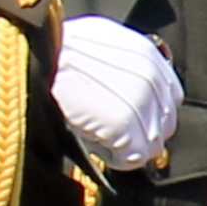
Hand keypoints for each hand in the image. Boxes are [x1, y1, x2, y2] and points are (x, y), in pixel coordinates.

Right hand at [51, 14, 183, 172]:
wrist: (36, 58)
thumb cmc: (58, 54)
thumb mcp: (101, 47)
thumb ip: (127, 69)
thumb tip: (135, 100)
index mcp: (148, 56)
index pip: (170, 97)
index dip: (151, 112)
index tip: (129, 117)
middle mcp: (152, 76)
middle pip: (165, 124)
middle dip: (140, 132)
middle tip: (109, 128)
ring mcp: (141, 101)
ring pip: (152, 144)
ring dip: (125, 145)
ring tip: (97, 131)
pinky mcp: (125, 123)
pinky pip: (135, 158)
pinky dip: (116, 158)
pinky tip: (95, 142)